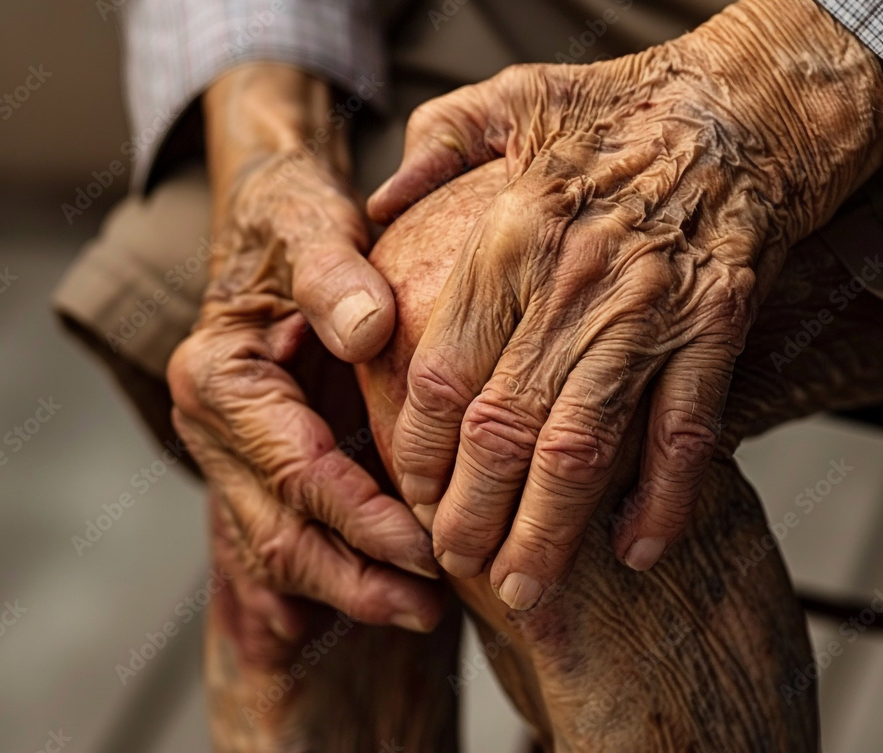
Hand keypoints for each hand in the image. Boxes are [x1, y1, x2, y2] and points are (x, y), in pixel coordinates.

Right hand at [169, 65, 441, 633]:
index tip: (431, 547)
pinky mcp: (257, 471)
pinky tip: (390, 593)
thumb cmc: (299, 228)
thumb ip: (334, 276)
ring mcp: (229, 459)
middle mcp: (211, 431)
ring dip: (350, 590)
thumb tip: (366, 330)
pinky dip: (339, 571)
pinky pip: (289, 541)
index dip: (364, 518)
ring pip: (280, 554)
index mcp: (218, 379)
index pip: (297, 471)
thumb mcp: (315, 231)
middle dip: (357, 578)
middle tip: (433, 605)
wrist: (275, 233)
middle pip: (279, 534)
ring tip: (424, 612)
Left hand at [367, 0, 882, 607]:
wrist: (746, 103)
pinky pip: (685, 435)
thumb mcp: (508, 99)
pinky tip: (634, 552)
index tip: (410, 495)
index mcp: (512, 238)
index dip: (421, 448)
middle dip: (472, 512)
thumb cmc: (619, 104)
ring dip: (550, 531)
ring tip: (522, 591)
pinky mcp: (717, 331)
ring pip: (585, 448)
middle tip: (452, 566)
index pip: (446, 372)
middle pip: (506, 428)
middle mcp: (575, 287)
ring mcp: (650, 316)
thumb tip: (375, 201)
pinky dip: (664, 501)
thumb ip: (432, 150)